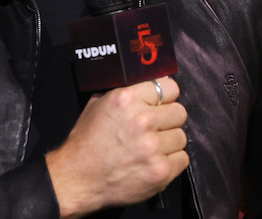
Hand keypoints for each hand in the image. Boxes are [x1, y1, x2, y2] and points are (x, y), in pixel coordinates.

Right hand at [45, 77, 187, 217]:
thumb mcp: (97, 105)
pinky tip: (153, 161)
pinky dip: (171, 161)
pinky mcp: (161, 170)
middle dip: (168, 119)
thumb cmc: (86, 142)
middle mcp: (142, 120)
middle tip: (154, 128)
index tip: (161, 103)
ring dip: (169, 142)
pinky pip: (182, 159)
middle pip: (179, 112)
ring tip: (150, 147)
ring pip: (181, 136)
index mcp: (125, 99)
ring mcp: (153, 147)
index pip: (169, 87)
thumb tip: (147, 85)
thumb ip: (123, 92)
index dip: (165, 96)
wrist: (79, 177)